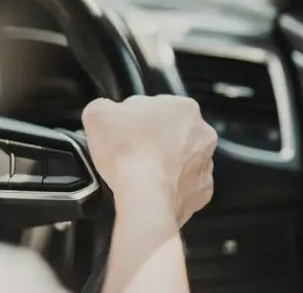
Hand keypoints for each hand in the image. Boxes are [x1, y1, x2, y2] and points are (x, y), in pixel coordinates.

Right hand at [81, 95, 216, 230]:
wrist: (145, 196)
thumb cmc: (129, 152)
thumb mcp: (97, 113)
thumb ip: (102, 106)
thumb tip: (103, 112)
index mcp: (184, 107)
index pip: (154, 106)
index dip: (133, 119)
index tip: (121, 131)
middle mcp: (201, 134)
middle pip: (170, 132)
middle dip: (151, 140)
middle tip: (128, 151)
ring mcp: (205, 164)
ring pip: (179, 159)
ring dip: (162, 163)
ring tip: (138, 172)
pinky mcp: (202, 191)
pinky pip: (183, 185)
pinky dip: (168, 186)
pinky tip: (151, 188)